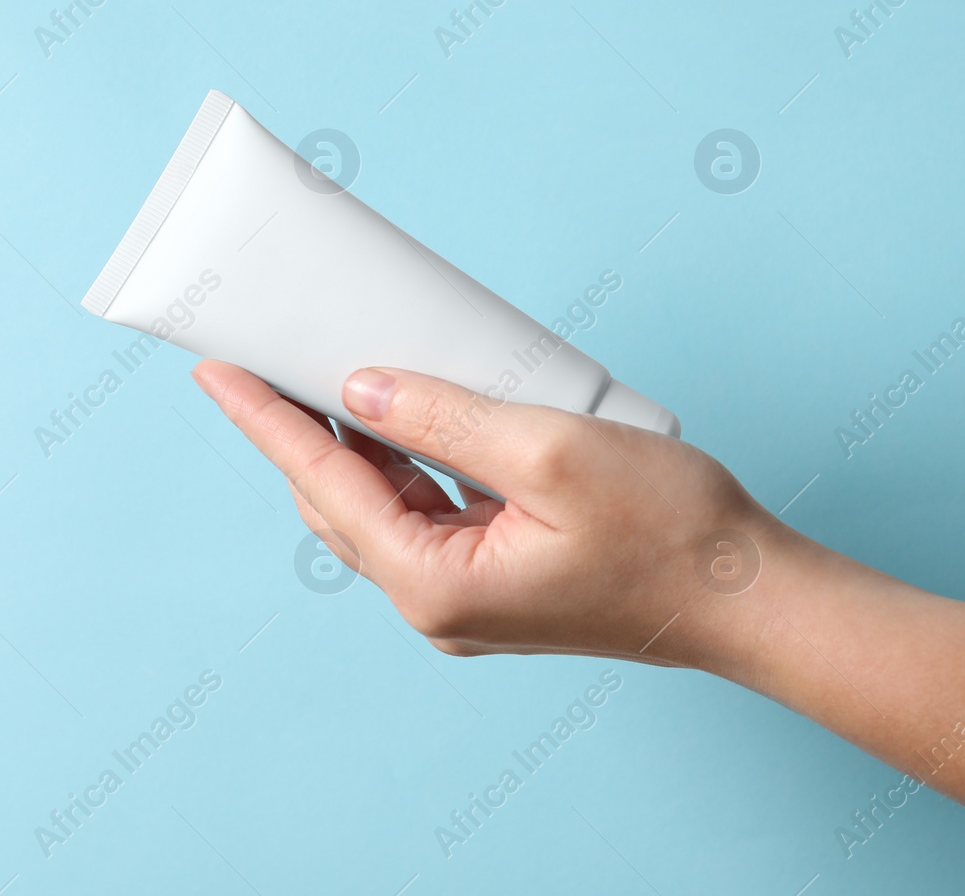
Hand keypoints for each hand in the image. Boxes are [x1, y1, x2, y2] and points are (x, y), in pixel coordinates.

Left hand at [191, 361, 791, 668]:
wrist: (749, 596)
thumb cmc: (670, 531)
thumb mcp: (550, 452)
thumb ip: (445, 417)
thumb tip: (361, 390)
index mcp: (435, 583)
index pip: (325, 483)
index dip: (265, 421)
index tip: (215, 371)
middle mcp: (437, 604)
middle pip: (342, 502)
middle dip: (300, 430)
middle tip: (267, 359)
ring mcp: (468, 601)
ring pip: (384, 511)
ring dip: (356, 446)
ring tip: (329, 376)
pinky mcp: (501, 584)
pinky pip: (430, 517)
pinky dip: (410, 467)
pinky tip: (410, 422)